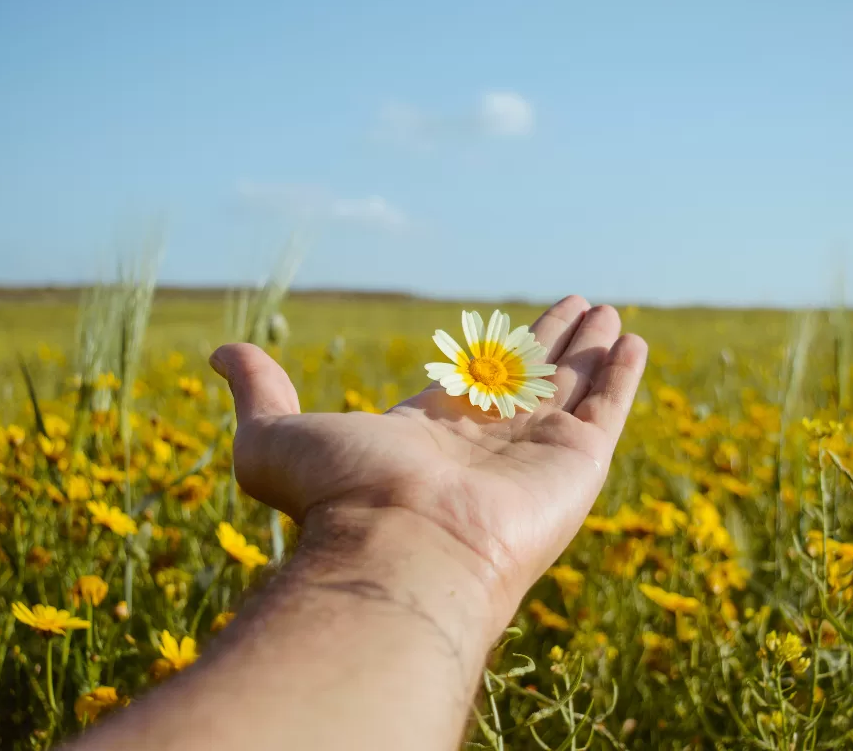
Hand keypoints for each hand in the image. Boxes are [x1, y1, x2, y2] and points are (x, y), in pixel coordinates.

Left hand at [209, 296, 647, 630]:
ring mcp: (535, 450)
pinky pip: (608, 406)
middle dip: (550, 342)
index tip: (506, 323)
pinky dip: (623, 373)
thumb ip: (258, 390)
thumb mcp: (275, 435)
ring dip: (590, 349)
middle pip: (527, 377)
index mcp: (429, 432)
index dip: (491, 349)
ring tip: (607, 312)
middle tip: (575, 305)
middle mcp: (487, 441)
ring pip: (571, 386)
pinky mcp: (578, 460)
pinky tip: (631, 339)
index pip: (470, 381)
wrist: (403, 549)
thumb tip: (221, 350)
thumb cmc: (338, 498)